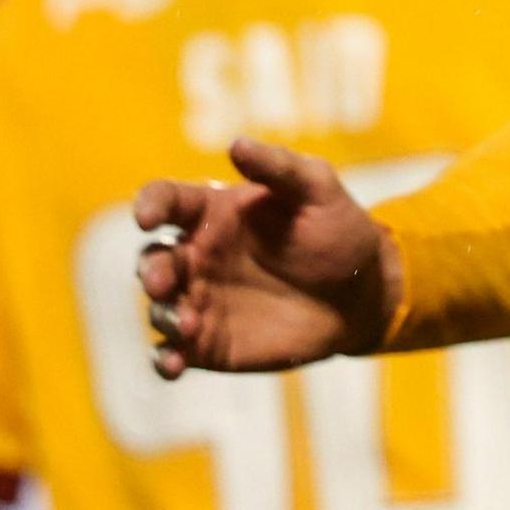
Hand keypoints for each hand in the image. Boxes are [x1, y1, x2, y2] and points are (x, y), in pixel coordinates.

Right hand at [132, 136, 396, 373]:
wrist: (362, 292)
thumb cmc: (338, 231)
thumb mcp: (318, 190)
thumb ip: (278, 168)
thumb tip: (236, 143)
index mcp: (213, 212)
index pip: (168, 200)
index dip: (150, 204)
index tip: (147, 215)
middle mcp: (196, 255)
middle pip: (153, 258)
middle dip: (150, 269)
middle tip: (162, 281)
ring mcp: (198, 299)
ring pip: (160, 306)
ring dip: (163, 314)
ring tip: (186, 323)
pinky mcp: (207, 342)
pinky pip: (172, 351)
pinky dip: (163, 360)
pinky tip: (172, 366)